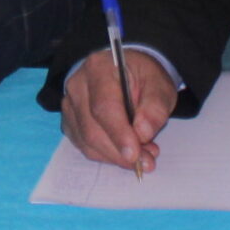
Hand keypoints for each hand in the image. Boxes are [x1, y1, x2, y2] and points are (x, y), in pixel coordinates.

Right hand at [60, 48, 176, 173]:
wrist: (126, 72)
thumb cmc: (142, 76)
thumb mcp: (159, 84)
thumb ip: (155, 107)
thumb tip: (142, 133)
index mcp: (99, 68)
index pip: (104, 106)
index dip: (119, 133)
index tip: (135, 154)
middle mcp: (77, 86)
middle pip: (92, 129)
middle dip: (120, 152)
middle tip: (146, 161)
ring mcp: (70, 105)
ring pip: (87, 142)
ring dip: (115, 156)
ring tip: (142, 156)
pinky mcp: (70, 122)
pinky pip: (85, 147)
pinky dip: (107, 155)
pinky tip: (125, 151)